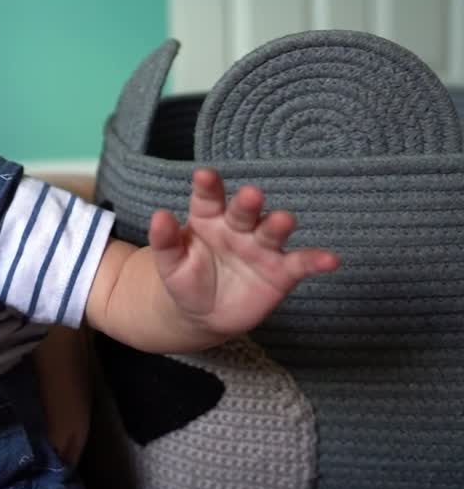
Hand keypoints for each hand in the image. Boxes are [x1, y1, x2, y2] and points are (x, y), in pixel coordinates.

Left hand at [149, 168, 339, 337]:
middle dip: (249, 203)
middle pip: (244, 211)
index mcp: (208, 218)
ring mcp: (262, 247)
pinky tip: (331, 260)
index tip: (204, 175)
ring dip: (279, 224)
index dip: (208, 186)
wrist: (201, 313)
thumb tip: (158, 216)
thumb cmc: (185, 278)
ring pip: (272, 231)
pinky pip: (301, 264)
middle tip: (251, 195)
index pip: (208, 198)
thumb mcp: (169, 263)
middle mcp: (238, 227)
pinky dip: (317, 260)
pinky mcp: (282, 271)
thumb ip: (165, 241)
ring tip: (284, 220)